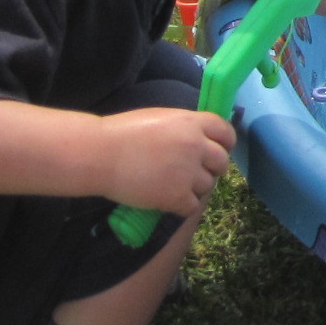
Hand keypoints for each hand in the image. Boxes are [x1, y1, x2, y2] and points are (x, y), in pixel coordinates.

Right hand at [97, 107, 234, 215]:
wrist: (99, 154)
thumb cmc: (123, 133)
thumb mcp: (161, 118)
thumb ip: (185, 127)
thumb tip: (200, 138)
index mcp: (192, 122)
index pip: (226, 132)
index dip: (224, 143)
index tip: (218, 150)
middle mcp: (196, 146)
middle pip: (221, 161)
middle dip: (211, 168)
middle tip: (194, 173)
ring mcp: (188, 172)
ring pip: (208, 185)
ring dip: (195, 188)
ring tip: (175, 186)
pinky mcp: (176, 196)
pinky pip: (193, 206)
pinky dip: (183, 206)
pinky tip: (169, 201)